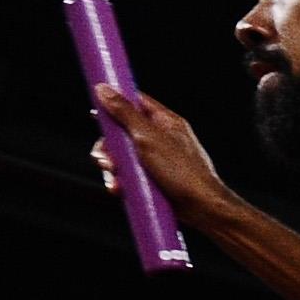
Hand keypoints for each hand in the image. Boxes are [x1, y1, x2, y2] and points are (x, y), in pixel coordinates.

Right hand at [88, 82, 235, 225]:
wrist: (202, 209)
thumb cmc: (183, 172)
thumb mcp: (148, 137)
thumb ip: (125, 113)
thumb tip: (104, 89)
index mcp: (165, 122)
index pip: (135, 102)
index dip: (114, 103)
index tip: (96, 110)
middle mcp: (161, 139)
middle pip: (122, 133)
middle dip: (108, 146)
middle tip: (105, 157)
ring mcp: (157, 161)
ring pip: (122, 157)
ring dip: (112, 166)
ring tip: (113, 175)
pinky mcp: (153, 180)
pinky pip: (129, 176)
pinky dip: (121, 181)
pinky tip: (119, 189)